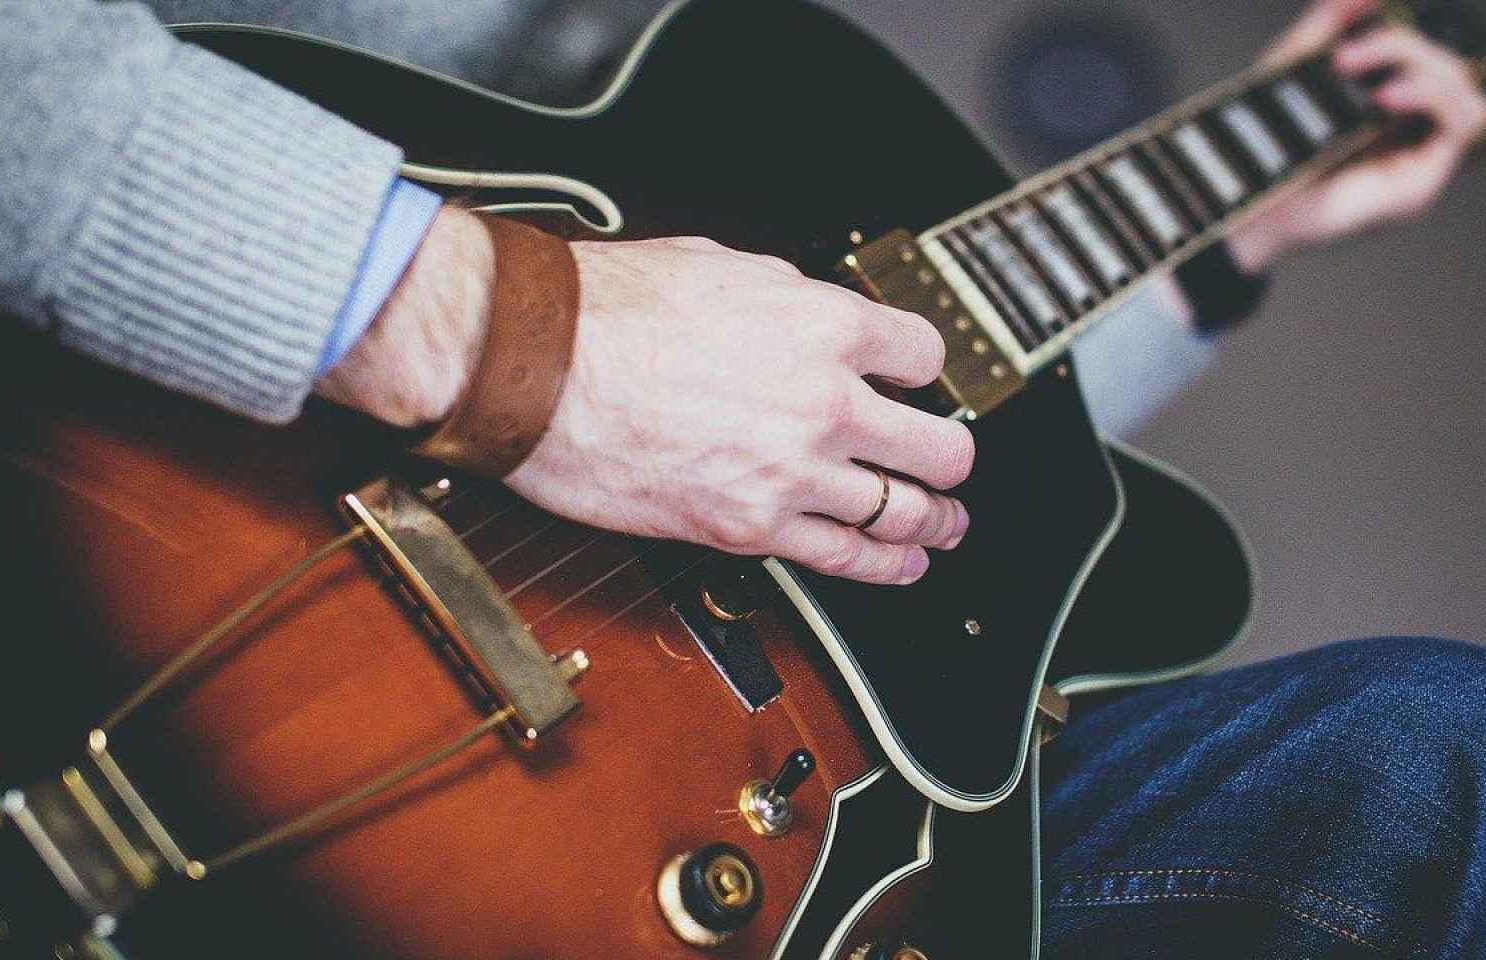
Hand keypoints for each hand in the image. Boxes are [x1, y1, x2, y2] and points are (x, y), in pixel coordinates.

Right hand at [506, 236, 973, 584]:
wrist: (536, 368)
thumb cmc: (605, 311)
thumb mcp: (722, 266)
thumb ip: (788, 300)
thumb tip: (810, 315)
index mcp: (825, 324)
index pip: (924, 354)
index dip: (923, 369)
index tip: (917, 382)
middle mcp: (826, 402)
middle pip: (939, 447)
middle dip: (949, 457)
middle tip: (948, 462)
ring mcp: (794, 473)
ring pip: (907, 512)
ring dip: (935, 522)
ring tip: (944, 525)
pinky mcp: (752, 529)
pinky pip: (849, 560)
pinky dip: (888, 566)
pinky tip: (903, 564)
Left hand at [1228, 0, 1485, 270]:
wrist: (1243, 200)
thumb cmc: (1263, 143)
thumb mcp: (1297, 66)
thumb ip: (1333, 22)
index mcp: (1385, 105)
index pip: (1426, 54)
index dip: (1400, 34)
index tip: (1347, 33)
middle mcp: (1407, 133)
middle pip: (1448, 65)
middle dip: (1401, 45)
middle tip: (1343, 58)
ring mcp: (1417, 161)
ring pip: (1464, 89)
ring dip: (1422, 65)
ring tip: (1365, 77)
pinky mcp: (1420, 185)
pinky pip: (1466, 123)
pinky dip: (1434, 97)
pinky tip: (1387, 97)